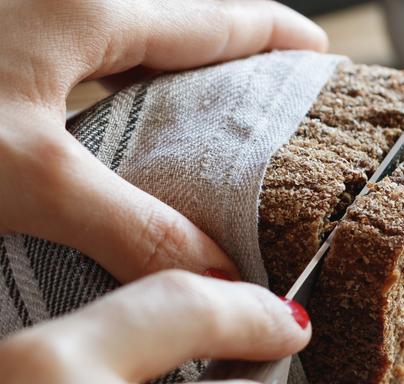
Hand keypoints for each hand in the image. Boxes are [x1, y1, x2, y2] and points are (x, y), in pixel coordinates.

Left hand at [0, 0, 327, 282]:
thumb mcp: (32, 175)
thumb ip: (135, 227)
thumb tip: (222, 280)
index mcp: (86, 9)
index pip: (210, 18)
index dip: (272, 35)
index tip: (319, 52)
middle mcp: (59, 3)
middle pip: (172, 30)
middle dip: (227, 64)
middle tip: (273, 106)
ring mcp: (24, 24)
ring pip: (123, 50)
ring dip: (170, 85)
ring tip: (208, 131)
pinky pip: (80, 69)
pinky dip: (116, 100)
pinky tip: (114, 141)